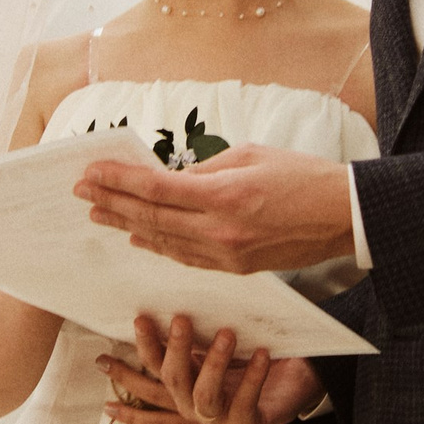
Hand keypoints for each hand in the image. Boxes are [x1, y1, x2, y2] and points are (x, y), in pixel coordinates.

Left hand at [72, 143, 354, 274]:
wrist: (342, 216)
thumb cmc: (301, 175)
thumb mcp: (249, 156)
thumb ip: (205, 170)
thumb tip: (172, 178)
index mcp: (222, 195)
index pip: (155, 188)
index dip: (118, 180)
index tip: (91, 172)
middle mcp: (218, 231)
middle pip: (151, 218)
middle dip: (112, 202)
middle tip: (82, 192)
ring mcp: (226, 255)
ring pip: (163, 242)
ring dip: (127, 226)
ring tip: (99, 214)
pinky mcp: (235, 268)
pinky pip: (186, 258)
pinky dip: (158, 246)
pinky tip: (138, 238)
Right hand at [99, 316, 321, 423]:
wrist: (300, 389)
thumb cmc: (258, 361)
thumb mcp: (222, 348)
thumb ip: (198, 338)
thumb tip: (174, 305)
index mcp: (185, 391)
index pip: (148, 381)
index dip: (124, 374)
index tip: (98, 359)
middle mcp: (195, 410)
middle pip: (169, 382)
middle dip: (170, 350)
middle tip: (180, 318)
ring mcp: (218, 423)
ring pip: (202, 394)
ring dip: (213, 362)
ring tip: (227, 333)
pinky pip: (244, 401)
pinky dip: (253, 376)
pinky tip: (261, 353)